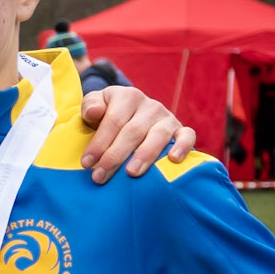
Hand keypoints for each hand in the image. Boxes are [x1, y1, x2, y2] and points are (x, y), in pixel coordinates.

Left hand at [77, 85, 196, 182]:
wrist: (133, 116)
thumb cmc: (108, 116)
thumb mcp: (95, 107)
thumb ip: (90, 107)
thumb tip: (94, 112)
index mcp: (127, 96)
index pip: (113, 121)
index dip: (99, 143)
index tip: (87, 163)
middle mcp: (150, 105)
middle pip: (133, 131)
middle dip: (115, 156)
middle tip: (100, 176)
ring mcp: (167, 117)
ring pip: (158, 135)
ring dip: (145, 155)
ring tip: (131, 173)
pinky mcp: (181, 129)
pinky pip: (187, 136)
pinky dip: (182, 146)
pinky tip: (173, 159)